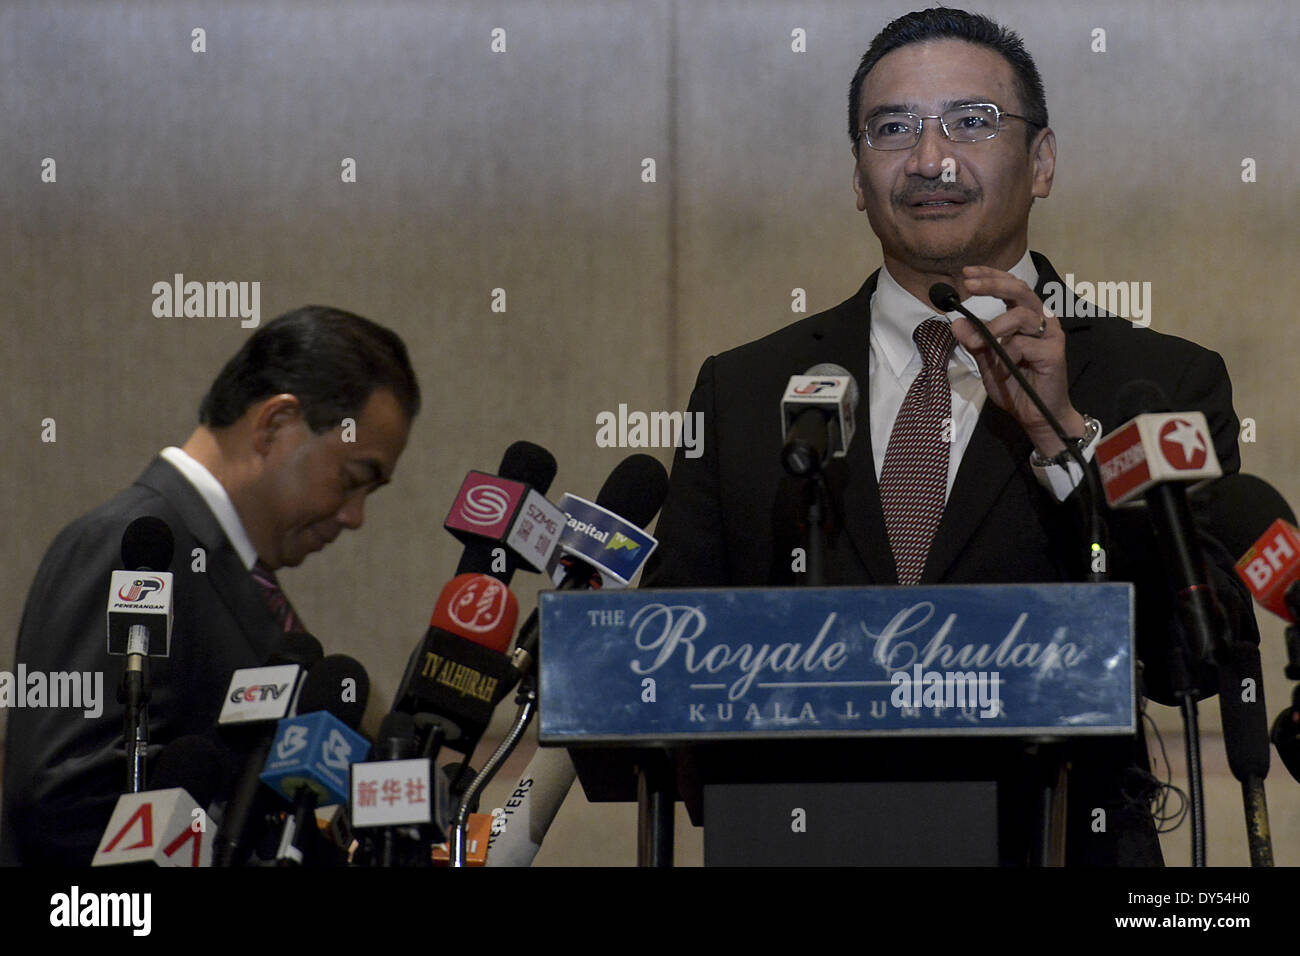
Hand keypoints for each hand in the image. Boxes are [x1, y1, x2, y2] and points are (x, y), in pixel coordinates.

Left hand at [948, 265, 1083, 456]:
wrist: (1034, 414)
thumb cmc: (1014, 384)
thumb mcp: (987, 361)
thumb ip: (974, 342)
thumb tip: (955, 323)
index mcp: (1025, 317)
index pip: (1010, 286)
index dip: (990, 276)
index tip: (967, 273)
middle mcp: (1040, 319)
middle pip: (1020, 289)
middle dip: (993, 284)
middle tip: (968, 285)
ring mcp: (1050, 334)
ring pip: (1022, 314)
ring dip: (995, 325)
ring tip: (979, 340)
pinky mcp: (1054, 351)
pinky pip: (1024, 343)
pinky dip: (1008, 353)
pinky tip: (1006, 366)